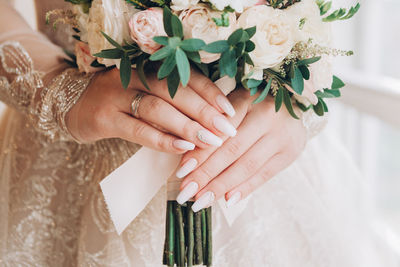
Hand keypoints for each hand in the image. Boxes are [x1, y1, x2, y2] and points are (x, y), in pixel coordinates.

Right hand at [66, 68, 236, 152]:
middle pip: (174, 91)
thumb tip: (211, 118)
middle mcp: (132, 76)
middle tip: (227, 129)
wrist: (73, 106)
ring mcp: (116, 96)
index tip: (230, 111)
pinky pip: (138, 130)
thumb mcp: (145, 94)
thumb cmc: (120, 103)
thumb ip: (171, 102)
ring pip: (158, 109)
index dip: (210, 92)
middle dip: (204, 111)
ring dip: (188, 126)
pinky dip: (162, 139)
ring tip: (211, 141)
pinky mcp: (104, 118)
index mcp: (147, 67)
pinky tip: (183, 148)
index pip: (184, 76)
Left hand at [175, 88, 306, 210]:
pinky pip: (264, 175)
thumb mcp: (231, 105)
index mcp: (247, 99)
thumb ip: (212, 126)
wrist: (292, 104)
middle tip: (186, 193)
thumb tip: (188, 164)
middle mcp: (267, 115)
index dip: (200, 153)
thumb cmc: (251, 106)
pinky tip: (227, 200)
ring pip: (247, 166)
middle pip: (232, 151)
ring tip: (201, 201)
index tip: (181, 173)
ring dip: (222, 186)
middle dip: (206, 175)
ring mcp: (282, 135)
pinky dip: (245, 188)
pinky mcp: (291, 152)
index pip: (219, 131)